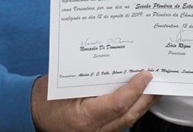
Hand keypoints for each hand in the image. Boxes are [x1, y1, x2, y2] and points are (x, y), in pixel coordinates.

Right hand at [31, 71, 156, 131]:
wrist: (33, 113)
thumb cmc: (46, 97)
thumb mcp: (65, 83)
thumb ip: (90, 79)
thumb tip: (117, 67)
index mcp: (84, 118)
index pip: (117, 105)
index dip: (134, 89)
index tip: (145, 75)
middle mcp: (93, 130)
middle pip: (129, 115)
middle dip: (146, 98)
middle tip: (159, 81)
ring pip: (128, 121)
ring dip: (143, 104)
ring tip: (154, 88)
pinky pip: (121, 122)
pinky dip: (132, 109)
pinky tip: (139, 98)